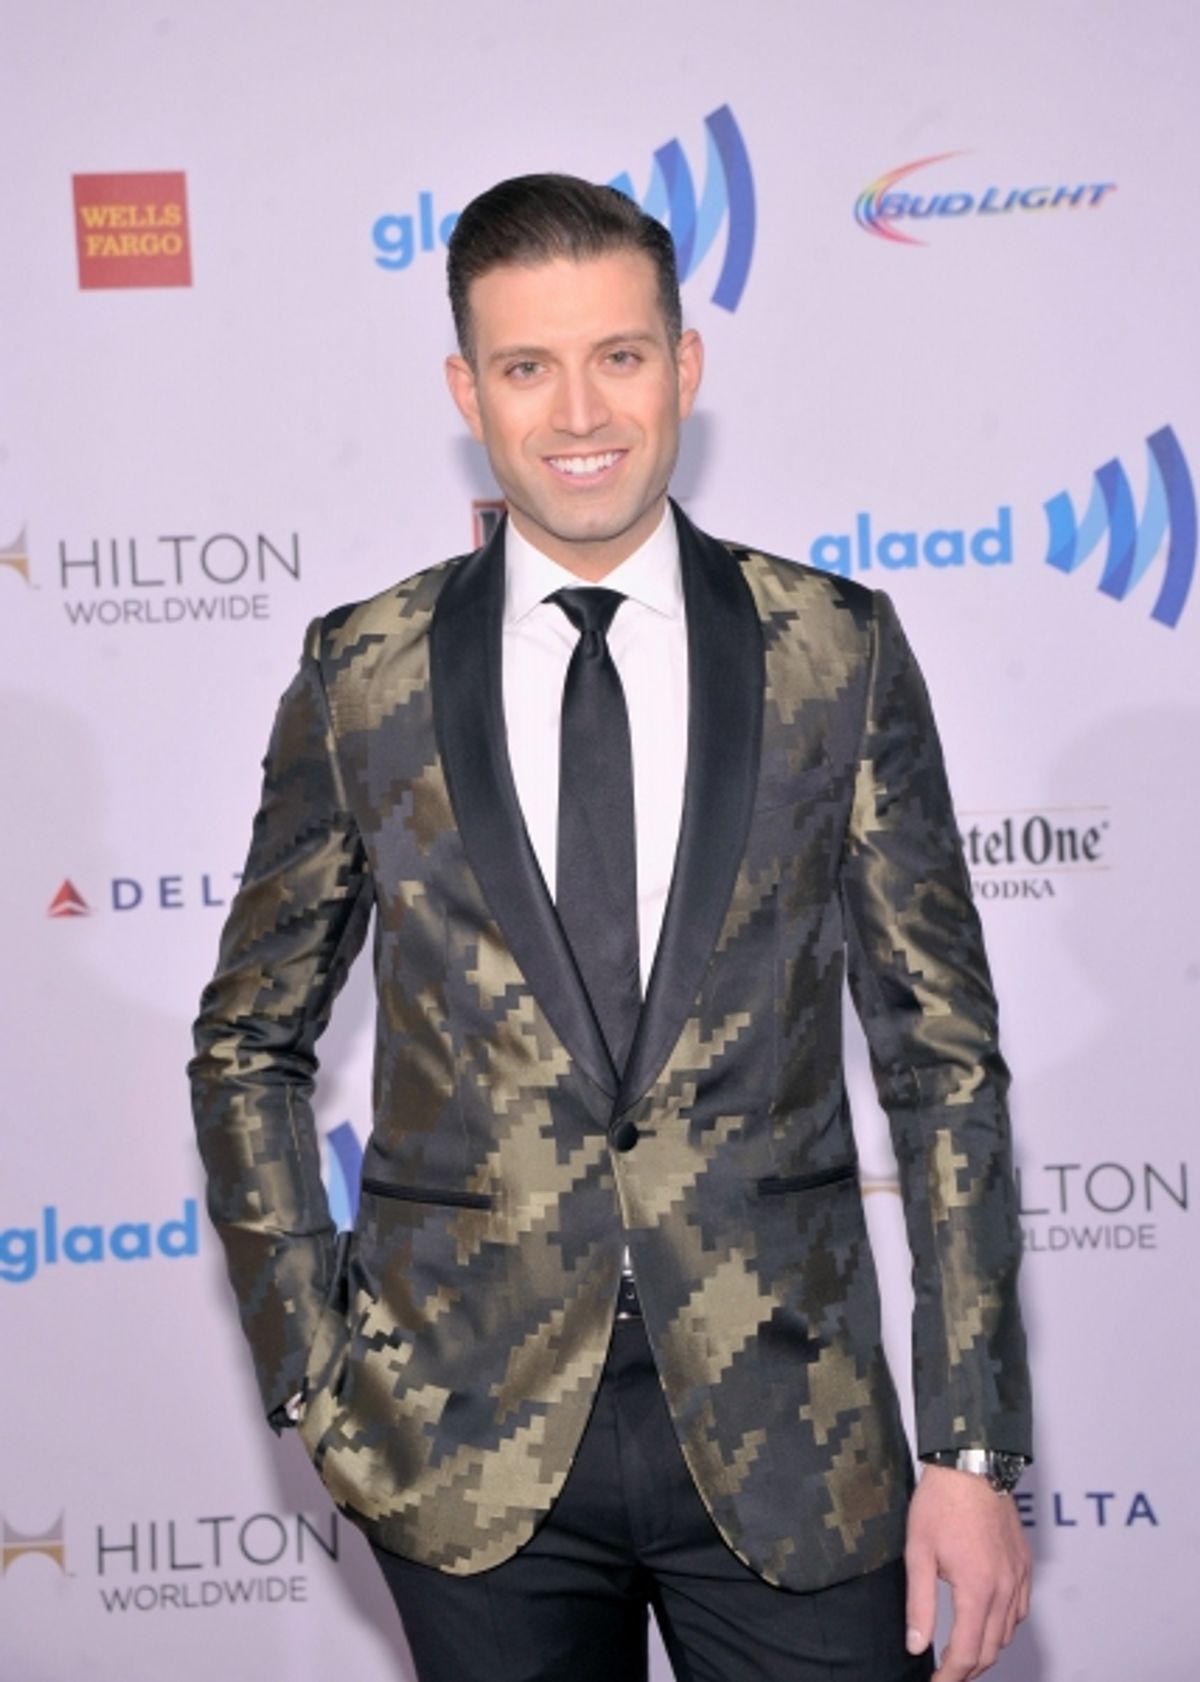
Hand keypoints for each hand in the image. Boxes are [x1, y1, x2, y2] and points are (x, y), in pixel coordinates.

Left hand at [904, 1464, 1031, 1680]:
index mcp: (977, 1589)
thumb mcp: (918, 1552)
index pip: (967, 1653)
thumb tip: (916, 1646)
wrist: (972, 1464)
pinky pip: (1021, 1609)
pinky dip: (1005, 1626)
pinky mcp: (1024, 1564)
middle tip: (945, 1675)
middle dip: (968, 1669)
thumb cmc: (940, 1503)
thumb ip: (919, 1604)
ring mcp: (1018, 1576)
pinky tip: (988, 1623)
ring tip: (963, 1653)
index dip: (951, 1677)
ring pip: (1008, 1633)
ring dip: (987, 1649)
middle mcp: (1004, 1588)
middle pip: (991, 1649)